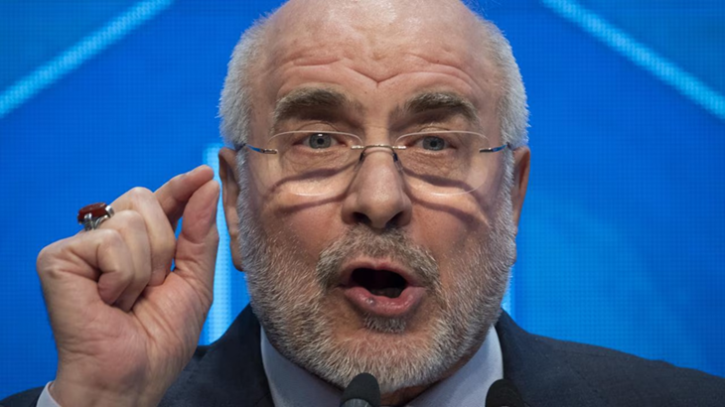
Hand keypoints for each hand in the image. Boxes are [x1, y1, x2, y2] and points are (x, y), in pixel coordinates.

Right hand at [37, 166, 219, 406]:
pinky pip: (109, 242)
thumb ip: (200, 233)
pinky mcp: (58, 257)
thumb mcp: (195, 281)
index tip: (204, 174)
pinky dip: (121, 277)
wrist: (131, 376)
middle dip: (164, 246)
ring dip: (142, 271)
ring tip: (127, 300)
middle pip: (144, 201)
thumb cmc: (158, 338)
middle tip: (151, 287)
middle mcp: (107, 239)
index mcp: (139, 244)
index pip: (160, 201)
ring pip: (130, 223)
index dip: (181, 187)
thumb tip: (205, 183)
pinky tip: (107, 301)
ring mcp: (81, 246)